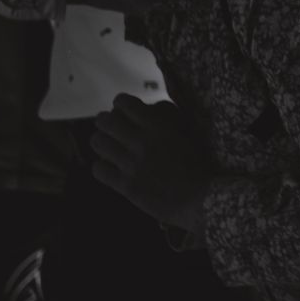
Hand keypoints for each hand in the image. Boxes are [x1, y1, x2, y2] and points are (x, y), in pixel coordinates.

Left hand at [91, 94, 215, 231]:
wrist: (201, 198)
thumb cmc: (198, 166)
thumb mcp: (185, 135)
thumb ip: (166, 122)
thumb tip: (151, 111)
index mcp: (158, 126)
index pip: (124, 103)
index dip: (120, 103)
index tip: (121, 109)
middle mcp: (142, 142)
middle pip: (105, 121)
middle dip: (104, 121)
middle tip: (108, 127)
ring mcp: (132, 164)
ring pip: (98, 143)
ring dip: (100, 142)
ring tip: (107, 146)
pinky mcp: (126, 186)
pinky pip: (99, 169)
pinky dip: (101, 167)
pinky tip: (109, 168)